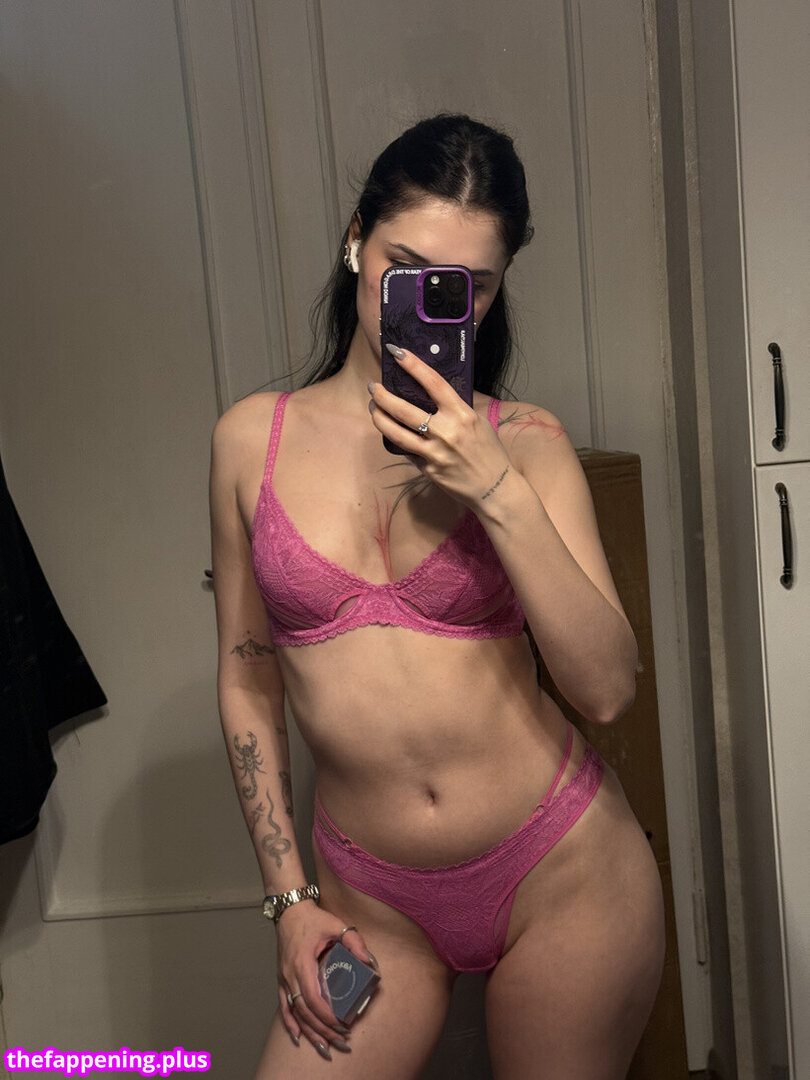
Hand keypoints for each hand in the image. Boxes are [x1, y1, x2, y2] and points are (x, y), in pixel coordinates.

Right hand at [276, 901, 378, 1059]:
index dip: (326, 1015)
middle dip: (323, 1029)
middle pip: (304, 1011)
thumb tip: (370, 961)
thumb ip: (354, 941)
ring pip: (294, 1013)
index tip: (341, 1024)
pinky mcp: (282, 979)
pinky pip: (283, 1006)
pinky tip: (298, 1036)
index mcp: (302, 964)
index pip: (312, 998)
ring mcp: (284, 979)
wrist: (290, 910)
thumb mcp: (336, 925)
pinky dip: (290, 1023)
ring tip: (325, 1046)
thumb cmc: (313, 918)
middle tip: (341, 1040)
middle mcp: (290, 975)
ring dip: (309, 1031)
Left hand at [368, 345, 512, 509]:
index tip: (397, 352)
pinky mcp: (428, 469)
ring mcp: (435, 453)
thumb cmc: (489, 452)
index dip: (413, 365)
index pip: (434, 383)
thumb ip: (455, 409)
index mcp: (462, 414)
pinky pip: (406, 451)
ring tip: (373, 408)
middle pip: (404, 409)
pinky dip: (396, 440)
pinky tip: (391, 432)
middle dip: (383, 396)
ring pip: (396, 432)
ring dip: (379, 418)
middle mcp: (446, 432)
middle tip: (373, 388)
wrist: (495, 488)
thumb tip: (432, 394)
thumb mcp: (478, 422)